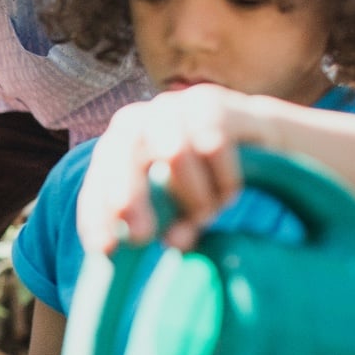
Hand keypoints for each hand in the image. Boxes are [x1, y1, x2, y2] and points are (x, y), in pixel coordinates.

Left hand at [76, 85, 268, 254]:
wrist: (257, 140)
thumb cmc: (205, 180)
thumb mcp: (179, 208)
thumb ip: (171, 225)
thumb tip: (172, 242)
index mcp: (115, 151)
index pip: (98, 182)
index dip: (97, 216)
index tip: (106, 251)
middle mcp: (137, 122)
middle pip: (123, 155)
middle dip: (129, 198)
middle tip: (141, 237)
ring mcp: (172, 108)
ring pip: (174, 154)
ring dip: (192, 195)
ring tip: (206, 214)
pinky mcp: (211, 103)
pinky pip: (213, 146)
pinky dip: (222, 178)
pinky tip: (229, 193)